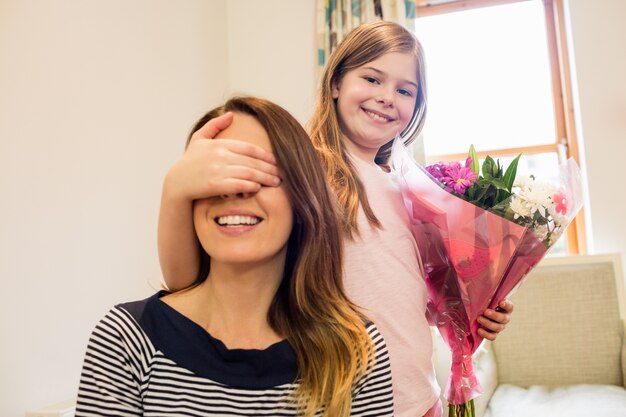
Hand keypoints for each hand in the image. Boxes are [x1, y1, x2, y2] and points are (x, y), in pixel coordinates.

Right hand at [164, 112, 280, 201]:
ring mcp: (218, 170)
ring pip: (248, 173)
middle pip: (252, 161)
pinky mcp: (215, 185)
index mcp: (219, 144)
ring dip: (265, 178)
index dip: (265, 155)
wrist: (176, 182)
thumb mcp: (199, 139)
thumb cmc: (190, 161)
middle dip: (270, 168)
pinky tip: (258, 188)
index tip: (276, 160)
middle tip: (282, 173)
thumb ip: (215, 125)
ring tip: (276, 182)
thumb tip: (230, 114)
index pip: (249, 148)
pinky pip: (238, 185)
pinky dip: (250, 186)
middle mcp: (220, 156)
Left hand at [476, 299, 513, 340]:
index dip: (506, 305)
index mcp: (506, 308)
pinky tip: (479, 330)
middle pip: (503, 318)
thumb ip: (488, 296)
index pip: (509, 306)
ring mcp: (500, 326)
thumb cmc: (486, 303)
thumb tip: (483, 291)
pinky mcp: (494, 333)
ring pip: (497, 328)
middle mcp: (505, 318)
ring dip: (488, 323)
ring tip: (479, 318)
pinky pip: (492, 337)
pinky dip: (486, 334)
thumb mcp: (488, 298)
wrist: (481, 313)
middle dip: (494, 315)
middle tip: (486, 311)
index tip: (500, 302)